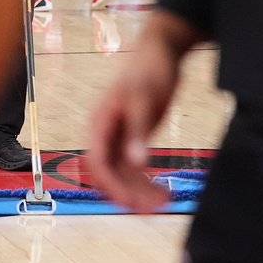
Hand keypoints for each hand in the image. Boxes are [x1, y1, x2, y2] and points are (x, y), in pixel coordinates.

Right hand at [88, 10, 200, 211]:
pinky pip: (133, 166)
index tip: (131, 201)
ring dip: (138, 190)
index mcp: (99, 123)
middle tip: (153, 208)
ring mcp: (117, 136)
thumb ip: (137, 132)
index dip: (111, 184)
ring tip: (165, 201)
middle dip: (127, 192)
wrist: (158, 55)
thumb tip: (136, 163)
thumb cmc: (147, 72)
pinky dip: (145, 180)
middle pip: (108, 173)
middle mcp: (104, 133)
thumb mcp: (143, 100)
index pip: (97, 162)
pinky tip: (162, 188)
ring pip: (121, 173)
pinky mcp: (132, 137)